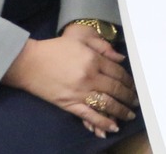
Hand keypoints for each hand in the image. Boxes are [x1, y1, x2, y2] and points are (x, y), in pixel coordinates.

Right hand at [2, 30, 136, 136]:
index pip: (118, 72)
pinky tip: (112, 127)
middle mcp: (89, 77)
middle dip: (129, 97)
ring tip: (129, 116)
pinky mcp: (69, 104)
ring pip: (106, 104)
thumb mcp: (80, 39)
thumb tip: (121, 58)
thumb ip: (103, 47)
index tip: (134, 86)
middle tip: (136, 102)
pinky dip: (102, 122)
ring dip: (121, 111)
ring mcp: (79, 92)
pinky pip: (89, 115)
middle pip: (115, 89)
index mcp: (93, 59)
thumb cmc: (55, 48)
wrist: (29, 63)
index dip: (129, 80)